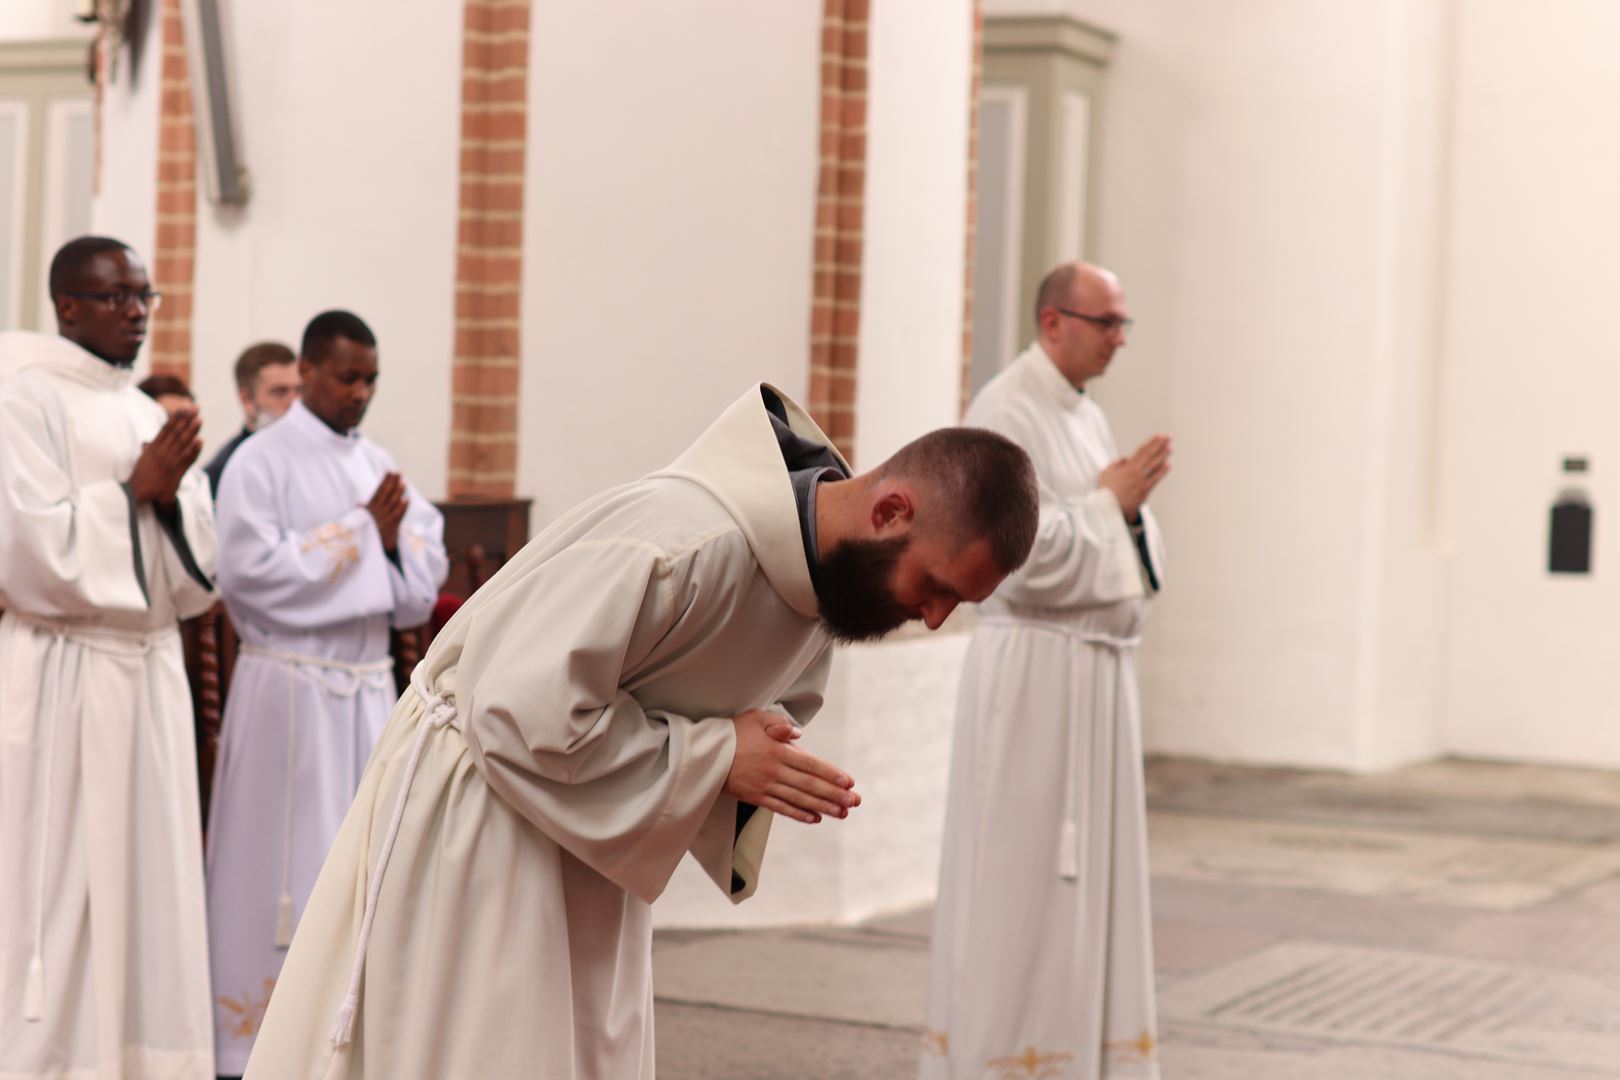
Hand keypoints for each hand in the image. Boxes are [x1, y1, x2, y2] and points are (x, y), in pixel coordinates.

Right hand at [127, 408, 202, 506]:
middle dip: (187, 420)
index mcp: (153, 447)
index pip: (166, 429)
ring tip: (199, 420)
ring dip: (191, 431)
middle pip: (176, 432)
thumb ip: (147, 449)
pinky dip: (194, 450)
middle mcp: (162, 452)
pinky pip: (187, 459)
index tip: (184, 408)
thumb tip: (146, 442)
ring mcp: (169, 461)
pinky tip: (200, 441)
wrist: (138, 491)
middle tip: (196, 408)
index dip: (176, 418)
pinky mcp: (175, 472)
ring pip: (182, 443)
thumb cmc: (141, 475)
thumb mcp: (143, 458)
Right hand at [366, 472, 408, 552]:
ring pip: (393, 503)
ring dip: (399, 492)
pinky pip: (397, 516)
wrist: (365, 551)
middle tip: (400, 473)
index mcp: (369, 509)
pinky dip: (402, 508)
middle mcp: (376, 512)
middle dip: (393, 483)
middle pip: (386, 494)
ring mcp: (383, 519)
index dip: (385, 481)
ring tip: (404, 482)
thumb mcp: (360, 521)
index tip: (390, 471)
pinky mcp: (390, 528)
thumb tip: (360, 503)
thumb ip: (362, 511)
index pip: (378, 491)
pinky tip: (407, 499)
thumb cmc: (363, 535)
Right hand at [724, 709, 859, 824]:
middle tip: (853, 802)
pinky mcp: (756, 797)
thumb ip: (778, 725)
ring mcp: (765, 786)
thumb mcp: (756, 718)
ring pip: (799, 799)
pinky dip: (799, 814)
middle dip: (834, 794)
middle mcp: (774, 770)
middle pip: (809, 784)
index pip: (810, 764)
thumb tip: (797, 734)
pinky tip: (814, 818)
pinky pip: (781, 808)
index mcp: (777, 750)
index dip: (831, 774)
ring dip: (822, 807)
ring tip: (841, 813)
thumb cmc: (734, 731)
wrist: (705, 754)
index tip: (849, 782)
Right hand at [1098, 434, 1171, 521]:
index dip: (1151, 442)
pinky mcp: (1144, 490)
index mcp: (1126, 466)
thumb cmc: (1106, 490)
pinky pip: (1155, 479)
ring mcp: (1141, 481)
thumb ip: (1115, 464)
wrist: (1109, 507)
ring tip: (1171, 447)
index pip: (1141, 451)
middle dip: (1160, 445)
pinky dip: (1162, 471)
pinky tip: (1169, 465)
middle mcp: (1135, 471)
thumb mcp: (1105, 473)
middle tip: (1168, 437)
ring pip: (1154, 465)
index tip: (1159, 436)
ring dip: (1163, 455)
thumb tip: (1125, 458)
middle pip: (1149, 455)